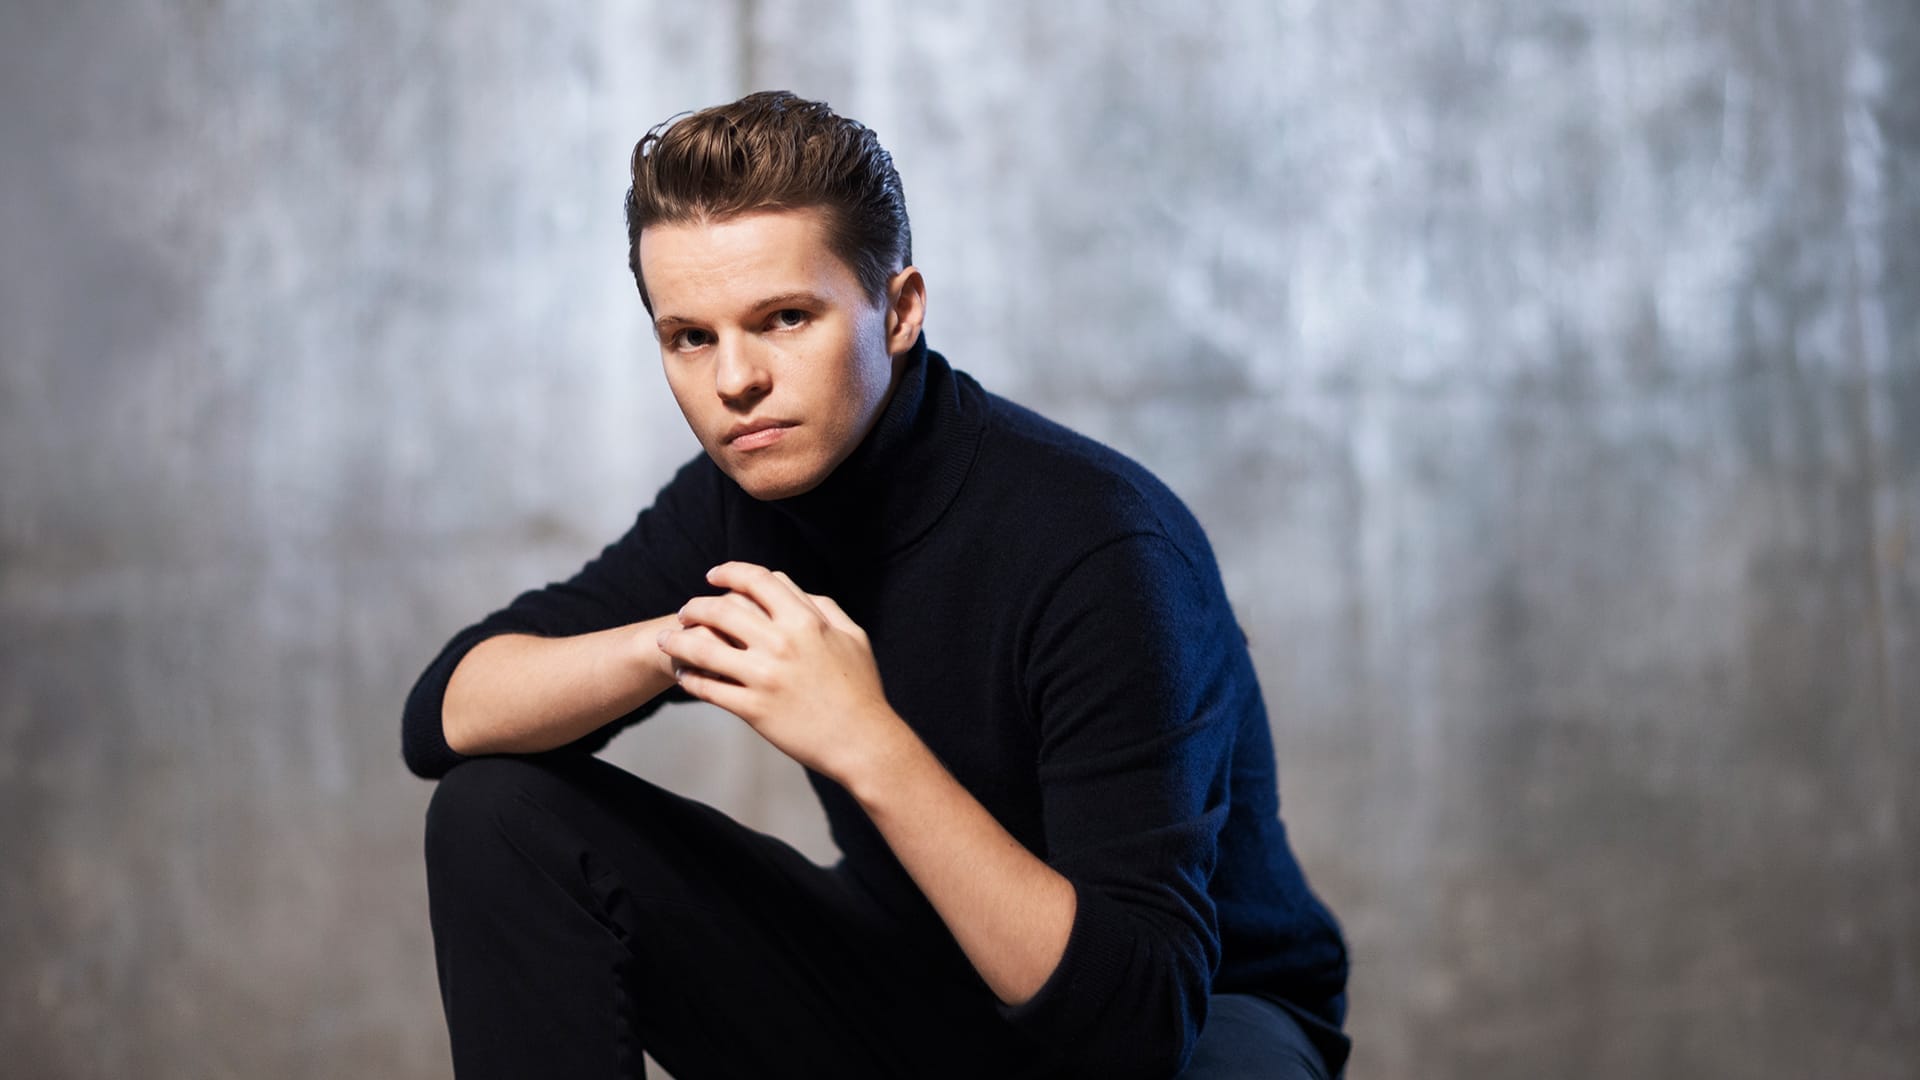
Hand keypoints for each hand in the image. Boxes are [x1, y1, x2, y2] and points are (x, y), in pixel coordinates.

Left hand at [656, 562, 906, 782]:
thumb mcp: (852, 635)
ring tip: (666, 641)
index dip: (729, 572)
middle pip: (721, 609)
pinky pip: (708, 689)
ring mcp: (764, 677)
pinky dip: (690, 679)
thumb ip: (822, 607)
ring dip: (677, 641)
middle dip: (694, 606)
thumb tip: (794, 589)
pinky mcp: (753, 709)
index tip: (713, 576)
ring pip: (703, 648)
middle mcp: (781, 644)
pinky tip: (684, 676)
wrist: (863, 741)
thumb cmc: (860, 688)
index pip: (756, 580)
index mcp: (805, 621)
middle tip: (684, 611)